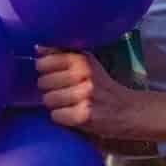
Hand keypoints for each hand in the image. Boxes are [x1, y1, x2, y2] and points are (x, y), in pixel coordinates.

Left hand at [35, 48, 152, 138]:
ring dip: (55, 104)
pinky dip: (61, 117)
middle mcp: (83, 75)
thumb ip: (63, 54)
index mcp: (82, 60)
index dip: (45, 71)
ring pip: (48, 100)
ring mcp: (84, 96)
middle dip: (49, 89)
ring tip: (68, 104)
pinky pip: (55, 116)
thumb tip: (38, 48)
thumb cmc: (102, 85)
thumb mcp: (87, 64)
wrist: (127, 110)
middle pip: (43, 82)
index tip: (54, 74)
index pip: (43, 63)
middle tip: (63, 92)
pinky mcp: (84, 116)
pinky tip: (72, 114)